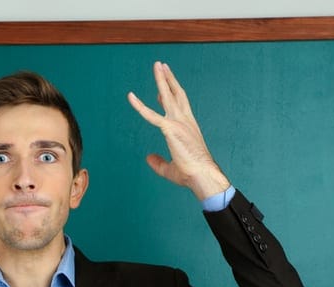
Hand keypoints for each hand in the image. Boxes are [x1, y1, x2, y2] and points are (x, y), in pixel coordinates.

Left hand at [127, 61, 229, 200]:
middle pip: (176, 94)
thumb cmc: (191, 173)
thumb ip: (158, 162)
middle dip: (169, 79)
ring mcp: (178, 122)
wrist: (202, 175)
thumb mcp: (170, 168)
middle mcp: (185, 120)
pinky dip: (139, 105)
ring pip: (167, 95)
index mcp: (188, 127)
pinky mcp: (170, 128)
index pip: (179, 106)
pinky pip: (150, 115)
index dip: (170, 96)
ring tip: (157, 65)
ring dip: (161, 79)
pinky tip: (130, 97)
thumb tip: (148, 157)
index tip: (161, 90)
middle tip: (162, 66)